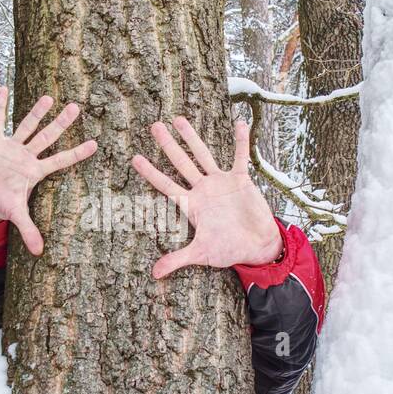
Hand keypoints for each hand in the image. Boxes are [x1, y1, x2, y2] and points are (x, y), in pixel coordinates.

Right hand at [0, 85, 97, 254]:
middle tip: (77, 107)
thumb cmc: (2, 205)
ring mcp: (11, 147)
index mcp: (35, 171)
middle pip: (47, 137)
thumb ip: (29, 230)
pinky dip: (0, 106)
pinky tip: (3, 88)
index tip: (95, 144)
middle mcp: (27, 156)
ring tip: (49, 97)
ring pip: (27, 126)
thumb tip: (39, 252)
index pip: (60, 161)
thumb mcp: (16, 215)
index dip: (76, 153)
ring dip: (36, 112)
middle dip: (61, 123)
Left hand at [131, 116, 282, 278]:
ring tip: (179, 119)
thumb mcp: (201, 253)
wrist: (257, 246)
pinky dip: (241, 141)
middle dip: (167, 145)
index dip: (151, 173)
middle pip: (180, 163)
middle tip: (153, 126)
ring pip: (203, 154)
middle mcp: (202, 189)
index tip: (135, 159)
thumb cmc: (228, 249)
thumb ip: (178, 259)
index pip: (166, 186)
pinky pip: (240, 156)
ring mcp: (220, 182)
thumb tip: (154, 274)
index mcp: (191, 205)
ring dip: (192, 137)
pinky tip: (240, 123)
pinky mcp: (240, 179)